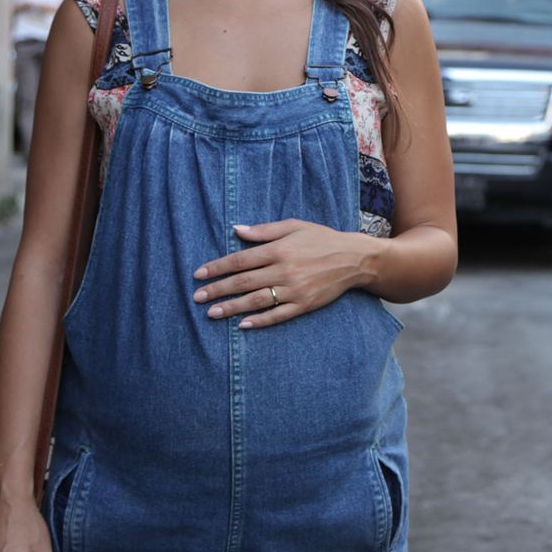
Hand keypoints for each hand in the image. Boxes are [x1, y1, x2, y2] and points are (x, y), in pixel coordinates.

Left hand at [193, 220, 374, 327]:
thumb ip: (264, 230)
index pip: (240, 260)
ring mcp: (294, 290)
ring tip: (212, 313)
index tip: (199, 274)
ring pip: (256, 301)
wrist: (354, 259)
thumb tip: (236, 230)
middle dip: (217, 289)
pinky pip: (277, 315)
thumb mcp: (294, 226)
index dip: (218, 267)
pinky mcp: (304, 305)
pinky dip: (259, 321)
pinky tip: (243, 325)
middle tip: (197, 297)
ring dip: (231, 308)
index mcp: (279, 249)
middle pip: (243, 282)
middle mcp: (284, 271)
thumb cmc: (322, 239)